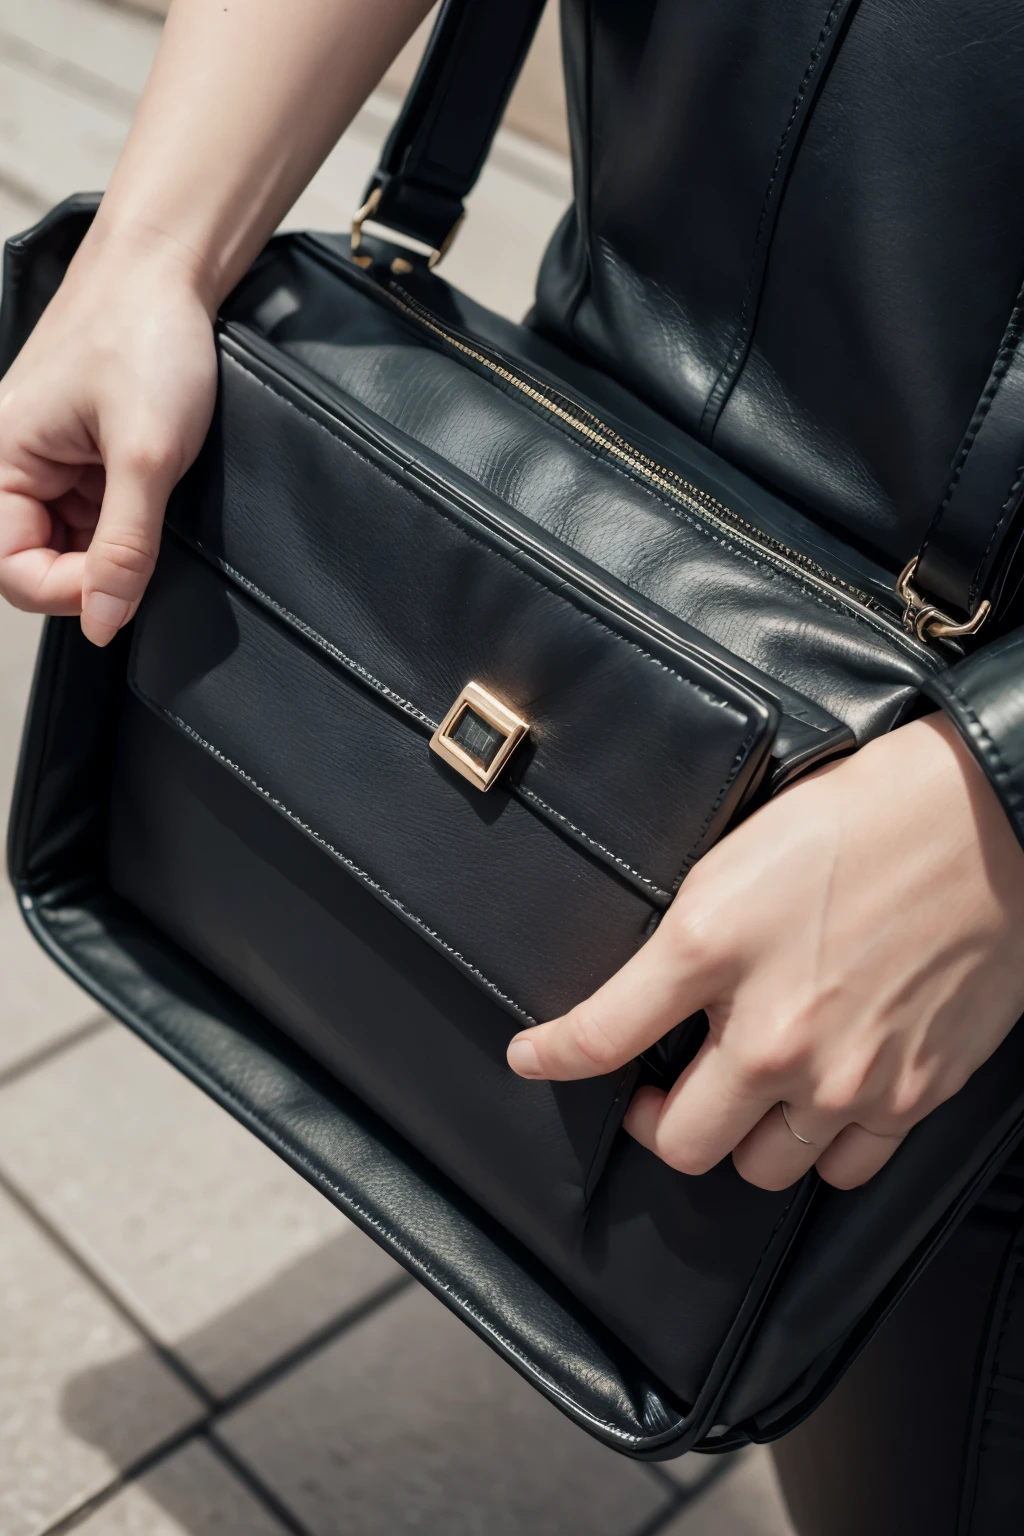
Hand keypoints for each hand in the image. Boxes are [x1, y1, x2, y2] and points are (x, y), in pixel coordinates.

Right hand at [0, 228, 216, 644]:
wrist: (171, 270)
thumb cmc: (145, 336)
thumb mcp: (147, 455)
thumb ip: (126, 546)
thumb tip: (103, 621)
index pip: (10, 570)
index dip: (68, 593)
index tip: (122, 591)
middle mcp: (14, 464)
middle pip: (37, 563)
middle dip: (92, 571)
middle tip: (144, 551)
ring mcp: (50, 464)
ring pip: (71, 545)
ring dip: (113, 546)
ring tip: (149, 501)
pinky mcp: (83, 459)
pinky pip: (95, 516)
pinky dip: (126, 521)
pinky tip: (151, 493)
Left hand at [507, 713, 1023, 1189]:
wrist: (984, 824)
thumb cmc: (862, 819)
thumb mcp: (736, 860)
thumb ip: (684, 941)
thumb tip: (644, 994)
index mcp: (711, 950)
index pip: (599, 1035)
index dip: (551, 1055)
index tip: (532, 1057)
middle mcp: (772, 1031)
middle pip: (680, 1140)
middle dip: (655, 1119)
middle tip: (658, 1089)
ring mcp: (845, 1075)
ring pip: (758, 1170)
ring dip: (738, 1140)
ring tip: (741, 1096)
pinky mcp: (911, 1094)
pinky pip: (842, 1170)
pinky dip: (817, 1149)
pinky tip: (813, 1106)